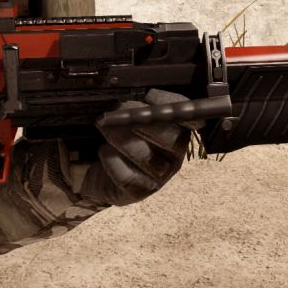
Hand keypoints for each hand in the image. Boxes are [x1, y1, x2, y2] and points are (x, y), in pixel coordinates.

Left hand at [75, 89, 203, 205]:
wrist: (99, 174)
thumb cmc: (120, 141)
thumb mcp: (132, 120)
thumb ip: (139, 108)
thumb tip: (131, 96)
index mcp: (178, 134)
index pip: (189, 118)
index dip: (172, 106)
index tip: (149, 95)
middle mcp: (174, 158)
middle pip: (173, 139)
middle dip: (143, 121)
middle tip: (120, 109)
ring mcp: (159, 178)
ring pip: (147, 157)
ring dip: (122, 138)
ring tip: (104, 127)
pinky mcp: (139, 192)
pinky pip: (126, 176)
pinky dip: (111, 160)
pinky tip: (104, 152)